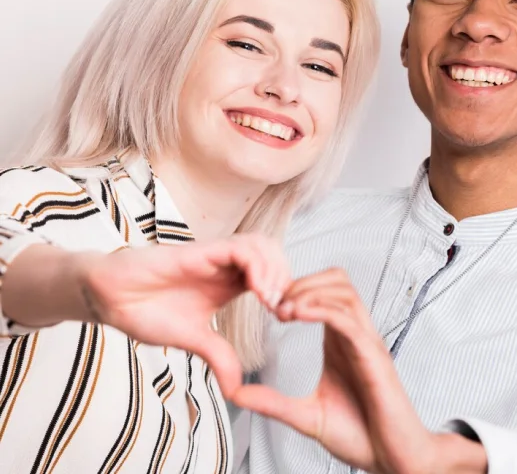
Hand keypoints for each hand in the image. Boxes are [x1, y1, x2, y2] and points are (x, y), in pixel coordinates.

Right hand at [76, 233, 288, 395]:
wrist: (110, 297)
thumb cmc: (146, 310)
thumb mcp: (192, 339)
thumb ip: (218, 356)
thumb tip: (236, 389)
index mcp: (229, 282)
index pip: (271, 274)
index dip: (285, 291)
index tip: (285, 318)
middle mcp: (226, 265)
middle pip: (273, 254)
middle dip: (286, 277)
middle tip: (283, 308)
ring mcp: (214, 255)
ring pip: (261, 245)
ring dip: (275, 270)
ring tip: (271, 300)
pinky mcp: (199, 250)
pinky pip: (239, 247)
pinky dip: (257, 265)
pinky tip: (257, 290)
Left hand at [231, 268, 474, 473]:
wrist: (394, 460)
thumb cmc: (361, 435)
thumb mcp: (307, 416)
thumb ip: (273, 402)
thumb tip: (237, 395)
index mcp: (341, 340)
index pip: (325, 292)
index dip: (296, 288)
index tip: (268, 304)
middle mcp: (355, 334)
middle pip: (336, 280)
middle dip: (303, 282)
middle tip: (275, 302)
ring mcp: (366, 342)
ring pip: (344, 292)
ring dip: (310, 291)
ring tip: (284, 308)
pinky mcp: (373, 356)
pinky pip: (348, 320)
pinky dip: (322, 310)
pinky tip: (299, 315)